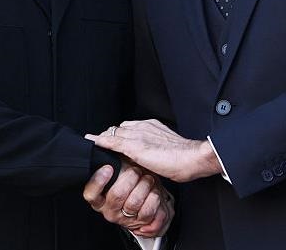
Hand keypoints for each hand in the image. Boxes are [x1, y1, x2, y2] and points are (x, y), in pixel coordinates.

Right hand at [82, 159, 173, 237]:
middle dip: (130, 178)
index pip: (91, 193)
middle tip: (136, 169)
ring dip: (145, 185)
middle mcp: (109, 210)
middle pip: (117, 195)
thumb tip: (104, 142)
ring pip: (134, 202)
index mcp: (99, 198)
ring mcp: (124, 218)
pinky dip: (154, 195)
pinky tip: (154, 189)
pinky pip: (148, 210)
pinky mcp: (140, 222)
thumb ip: (111, 163)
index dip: (98, 181)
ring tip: (148, 177)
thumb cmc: (133, 182)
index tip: (108, 167)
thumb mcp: (120, 172)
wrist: (150, 197)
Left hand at [86, 119, 222, 182]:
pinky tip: (92, 143)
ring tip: (93, 143)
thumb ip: (155, 150)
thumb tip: (148, 159)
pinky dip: (101, 141)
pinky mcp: (135, 146)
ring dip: (103, 138)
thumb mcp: (167, 150)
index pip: (130, 127)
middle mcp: (144, 126)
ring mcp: (138, 135)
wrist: (193, 158)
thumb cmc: (186, 158)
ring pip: (114, 133)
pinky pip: (112, 141)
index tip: (114, 141)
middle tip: (100, 144)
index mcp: (152, 126)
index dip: (121, 134)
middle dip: (110, 135)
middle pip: (119, 128)